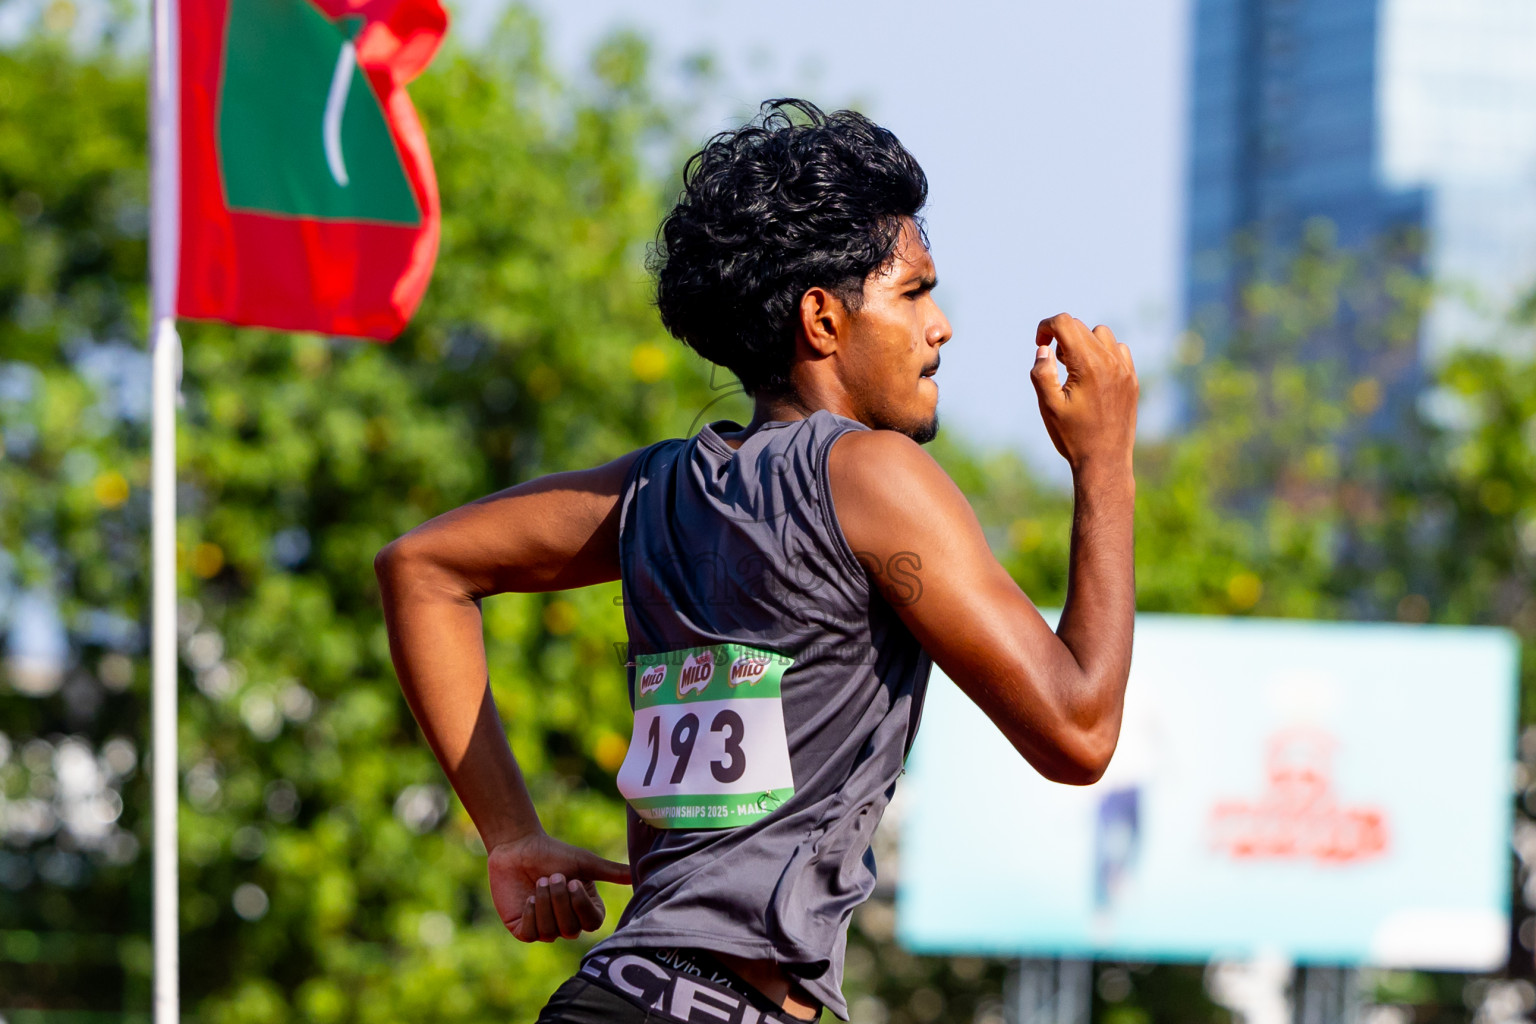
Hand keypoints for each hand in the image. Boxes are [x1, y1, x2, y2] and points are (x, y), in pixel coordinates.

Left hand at [488, 831, 631, 941]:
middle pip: (571, 929)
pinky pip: (531, 934)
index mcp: (585, 907)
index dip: (582, 906)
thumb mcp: (585, 862)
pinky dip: (530, 913)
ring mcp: (546, 928)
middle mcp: (568, 922)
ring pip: (550, 932)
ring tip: (539, 882)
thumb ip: (612, 872)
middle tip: (553, 876)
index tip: (573, 882)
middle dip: (560, 901)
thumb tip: (641, 874)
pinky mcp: (523, 929)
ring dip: (544, 903)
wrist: (519, 848)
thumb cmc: (554, 853)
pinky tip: (527, 896)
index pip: (593, 923)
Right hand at [1029, 314, 1137, 472]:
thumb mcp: (1048, 406)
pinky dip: (1103, 352)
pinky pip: (1118, 349)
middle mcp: (1109, 361)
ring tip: (1073, 368)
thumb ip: (1041, 373)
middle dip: (1061, 337)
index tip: (1039, 345)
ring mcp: (1124, 369)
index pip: (1064, 323)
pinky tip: (1093, 374)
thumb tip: (1043, 350)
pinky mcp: (1132, 379)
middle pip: (1080, 327)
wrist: (1105, 461)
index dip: (1045, 328)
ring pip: (1101, 334)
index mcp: (1087, 365)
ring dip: (1083, 342)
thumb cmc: (1073, 436)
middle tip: (1055, 364)